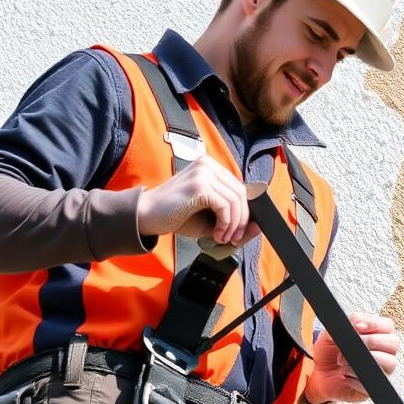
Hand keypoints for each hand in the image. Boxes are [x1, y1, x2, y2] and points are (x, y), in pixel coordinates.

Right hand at [135, 156, 258, 244]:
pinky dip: (226, 224)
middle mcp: (208, 165)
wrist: (145, 216)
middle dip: (242, 219)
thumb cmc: (175, 215)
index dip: (244, 211)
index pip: (239, 188)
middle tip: (233, 238)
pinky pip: (225, 206)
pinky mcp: (200, 185)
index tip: (239, 231)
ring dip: (233, 225)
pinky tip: (216, 234)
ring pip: (236, 200)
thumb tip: (258, 226)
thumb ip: (231, 219)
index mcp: (210, 167)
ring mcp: (203, 173)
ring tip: (222, 238)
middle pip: (241, 193)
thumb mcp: (208, 217)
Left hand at [304, 314, 399, 403]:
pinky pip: (374, 383)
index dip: (375, 323)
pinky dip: (357, 378)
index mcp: (377, 335)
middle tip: (350, 346)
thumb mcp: (329, 336)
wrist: (318, 375)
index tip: (357, 325)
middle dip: (372, 341)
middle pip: (393, 343)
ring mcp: (381, 371)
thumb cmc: (329, 353)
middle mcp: (384, 353)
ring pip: (390, 362)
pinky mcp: (373, 388)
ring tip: (343, 362)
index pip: (387, 325)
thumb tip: (353, 323)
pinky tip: (344, 375)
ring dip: (364, 360)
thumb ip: (340, 327)